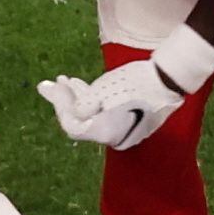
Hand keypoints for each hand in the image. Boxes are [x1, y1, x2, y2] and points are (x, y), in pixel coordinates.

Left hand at [36, 63, 184, 150]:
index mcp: (107, 134)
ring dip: (74, 97)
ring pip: (90, 114)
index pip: (74, 126)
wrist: (167, 78)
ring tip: (62, 80)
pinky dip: (89, 98)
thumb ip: (84, 104)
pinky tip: (77, 84)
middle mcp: (113, 136)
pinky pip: (101, 110)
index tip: (52, 88)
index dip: (61, 107)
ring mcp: (120, 127)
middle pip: (80, 121)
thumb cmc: (137, 83)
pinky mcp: (125, 116)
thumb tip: (73, 111)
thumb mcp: (105, 90)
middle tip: (46, 84)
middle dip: (63, 101)